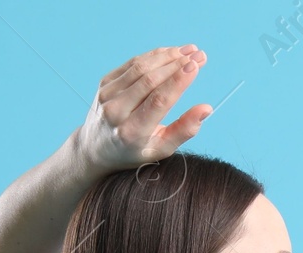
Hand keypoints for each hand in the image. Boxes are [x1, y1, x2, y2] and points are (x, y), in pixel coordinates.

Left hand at [77, 44, 211, 173]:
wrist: (96, 148)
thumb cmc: (134, 151)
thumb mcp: (160, 150)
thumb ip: (183, 131)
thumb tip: (206, 109)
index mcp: (131, 133)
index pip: (158, 101)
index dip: (177, 82)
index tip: (195, 66)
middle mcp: (116, 112)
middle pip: (150, 80)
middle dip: (177, 64)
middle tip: (200, 55)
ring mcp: (107, 95)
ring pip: (141, 67)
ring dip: (168, 56)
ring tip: (190, 50)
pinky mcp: (105, 82)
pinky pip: (132, 64)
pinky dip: (153, 56)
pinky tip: (171, 52)